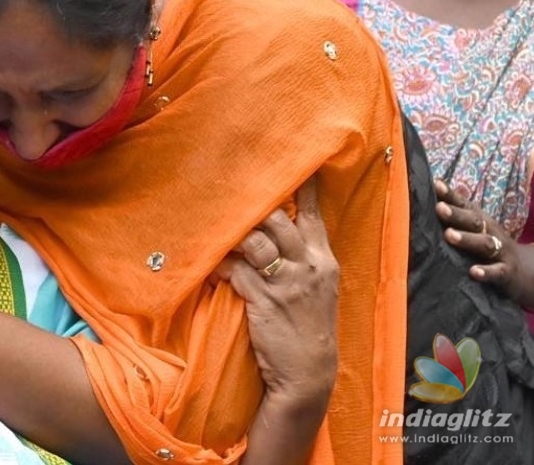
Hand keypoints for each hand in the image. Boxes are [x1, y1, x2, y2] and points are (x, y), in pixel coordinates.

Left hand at [215, 178, 337, 404]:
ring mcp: (285, 284)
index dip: (302, 186)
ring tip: (215, 231)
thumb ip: (302, 258)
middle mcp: (307, 267)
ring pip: (254, 241)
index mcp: (323, 261)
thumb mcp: (317, 289)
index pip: (313, 214)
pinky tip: (210, 265)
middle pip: (277, 219)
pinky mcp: (262, 300)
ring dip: (231, 235)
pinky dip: (219, 265)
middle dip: (252, 206)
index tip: (294, 159)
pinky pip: (234, 271)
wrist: (308, 374)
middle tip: (230, 196)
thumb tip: (274, 229)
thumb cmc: (308, 328)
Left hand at [434, 179, 533, 308]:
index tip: (436, 185)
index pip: (464, 205)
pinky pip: (497, 271)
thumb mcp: (474, 229)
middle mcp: (489, 232)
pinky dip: (486, 272)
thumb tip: (423, 201)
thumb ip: (453, 217)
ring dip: (467, 239)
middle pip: (474, 220)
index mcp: (479, 221)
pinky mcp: (506, 272)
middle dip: (456, 214)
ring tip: (449, 235)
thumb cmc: (487, 244)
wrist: (522, 269)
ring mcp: (500, 251)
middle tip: (439, 208)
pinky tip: (473, 272)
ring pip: (484, 243)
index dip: (450, 195)